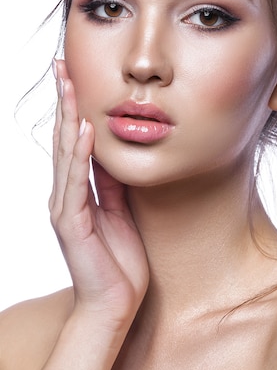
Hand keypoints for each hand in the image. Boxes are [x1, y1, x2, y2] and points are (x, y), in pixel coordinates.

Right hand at [50, 59, 148, 330]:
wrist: (115, 305)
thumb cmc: (120, 261)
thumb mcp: (121, 210)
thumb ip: (114, 182)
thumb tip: (114, 149)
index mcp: (78, 190)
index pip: (73, 138)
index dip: (73, 105)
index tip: (74, 74)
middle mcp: (66, 194)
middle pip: (63, 137)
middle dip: (64, 99)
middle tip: (61, 64)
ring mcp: (66, 208)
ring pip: (64, 152)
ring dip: (67, 115)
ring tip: (69, 82)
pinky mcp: (72, 224)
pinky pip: (77, 181)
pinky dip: (80, 153)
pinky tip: (82, 128)